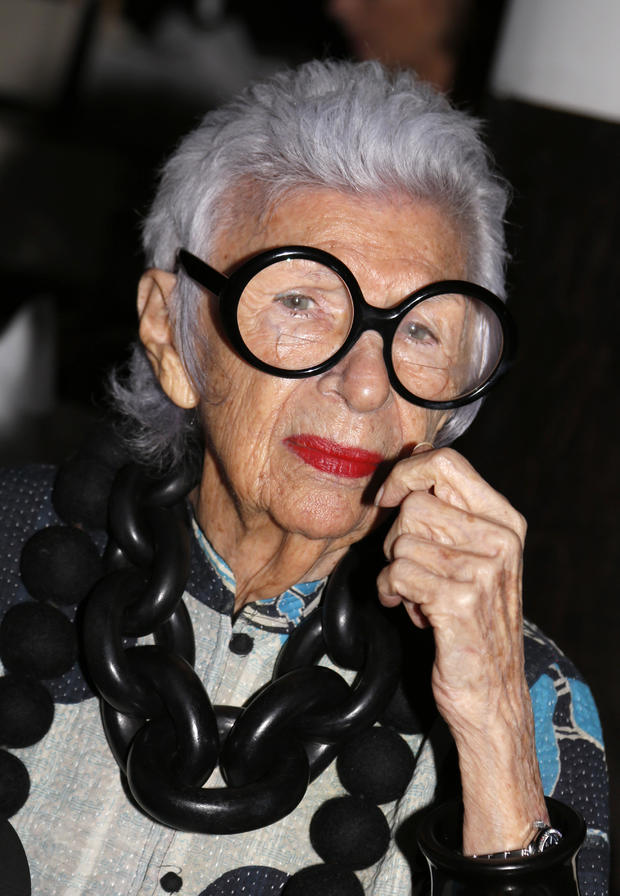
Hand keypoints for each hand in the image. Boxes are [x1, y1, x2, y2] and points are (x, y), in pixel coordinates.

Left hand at [375, 447, 547, 853]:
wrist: (491, 693)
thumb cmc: (472, 621)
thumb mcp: (470, 555)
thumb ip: (447, 509)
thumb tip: (415, 456)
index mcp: (505, 520)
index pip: (446, 463)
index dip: (405, 473)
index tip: (386, 496)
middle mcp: (501, 539)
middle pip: (414, 504)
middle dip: (395, 537)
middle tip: (410, 569)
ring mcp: (484, 569)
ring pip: (401, 540)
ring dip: (394, 570)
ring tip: (416, 595)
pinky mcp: (461, 600)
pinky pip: (398, 572)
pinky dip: (391, 592)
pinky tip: (409, 610)